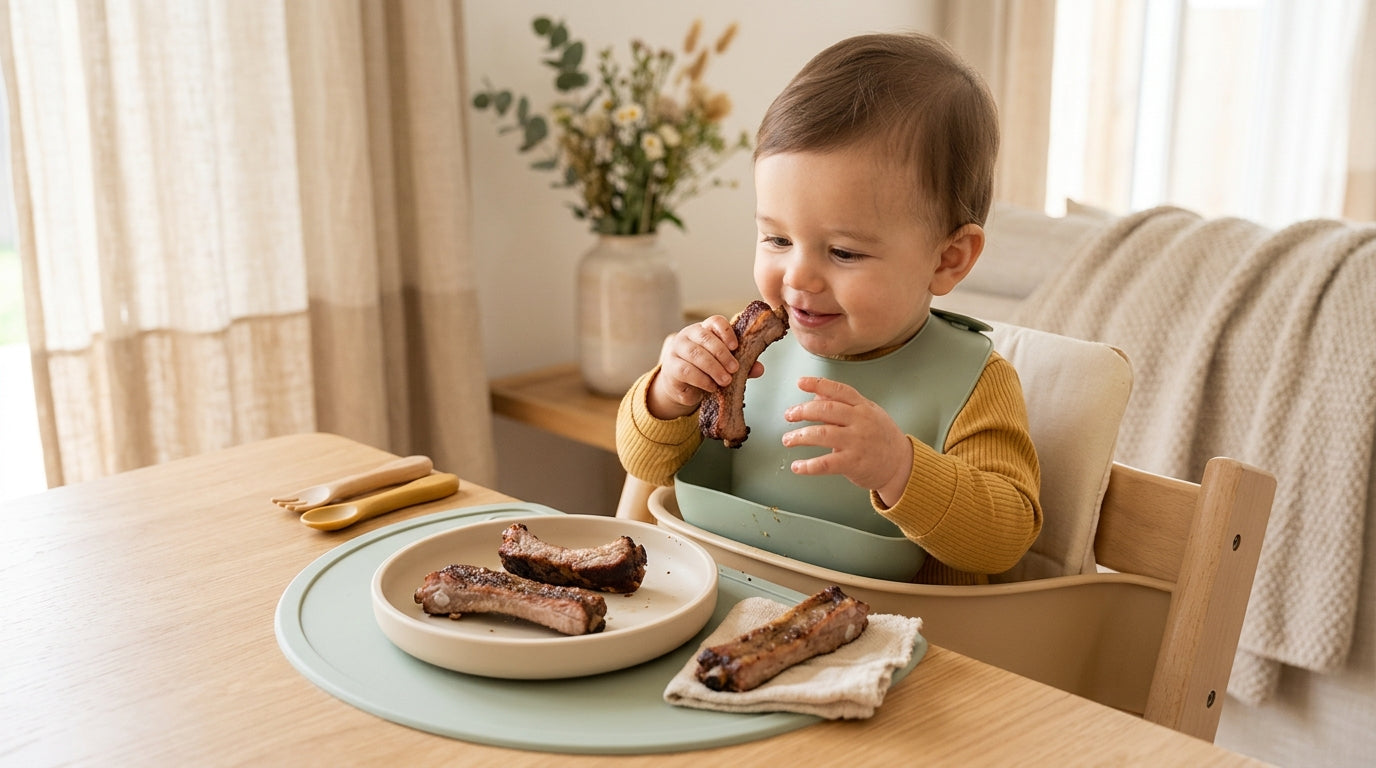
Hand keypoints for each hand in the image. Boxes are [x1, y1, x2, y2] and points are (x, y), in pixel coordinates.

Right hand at [646, 315, 762, 419]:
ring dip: (713, 368)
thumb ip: (742, 365)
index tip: (735, 346)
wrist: (681, 386)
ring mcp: (677, 349)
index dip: (726, 332)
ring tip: (725, 380)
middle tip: (734, 369)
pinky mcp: (671, 366)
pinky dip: (702, 379)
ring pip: (696, 354)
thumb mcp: (725, 366)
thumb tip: (759, 369)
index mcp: (705, 329)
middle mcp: (689, 335)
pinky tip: (711, 386)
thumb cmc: (706, 370)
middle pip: (705, 337)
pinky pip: (686, 370)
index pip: (715, 322)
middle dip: (722, 354)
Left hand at [781, 376, 912, 504]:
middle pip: (826, 410)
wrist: (901, 464)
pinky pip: (826, 463)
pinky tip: (797, 466)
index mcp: (863, 407)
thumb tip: (816, 394)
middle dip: (803, 411)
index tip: (800, 382)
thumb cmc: (881, 437)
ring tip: (788, 440)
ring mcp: (857, 442)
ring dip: (800, 436)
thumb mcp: (868, 413)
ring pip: (822, 434)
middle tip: (789, 415)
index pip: (839, 390)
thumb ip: (843, 404)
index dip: (818, 384)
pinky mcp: (853, 463)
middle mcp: (861, 422)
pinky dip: (808, 466)